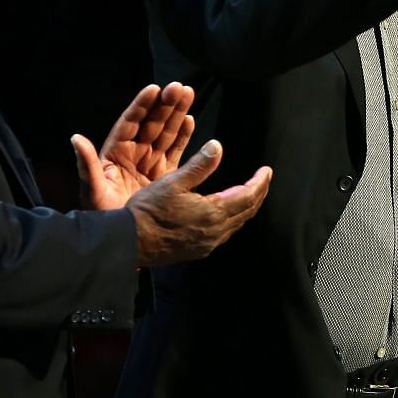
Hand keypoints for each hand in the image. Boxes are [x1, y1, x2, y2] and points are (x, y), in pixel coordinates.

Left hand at [70, 81, 195, 209]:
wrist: (118, 239)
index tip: (153, 88)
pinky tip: (190, 120)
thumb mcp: (92, 189)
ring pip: (165, 133)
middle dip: (164, 105)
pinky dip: (183, 137)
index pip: (129, 123)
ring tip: (187, 93)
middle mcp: (133, 154)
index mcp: (115, 153)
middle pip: (151, 124)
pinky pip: (174, 152)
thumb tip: (75, 138)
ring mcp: (149, 164)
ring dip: (176, 114)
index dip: (141, 106)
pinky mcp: (163, 176)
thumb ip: (86, 164)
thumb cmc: (99, 214)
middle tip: (178, 87)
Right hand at [125, 140, 270, 267]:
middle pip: (247, 211)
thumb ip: (199, 165)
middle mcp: (215, 231)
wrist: (130, 242)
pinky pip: (224, 234)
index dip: (260, 182)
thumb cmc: (148, 211)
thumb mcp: (173, 181)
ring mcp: (207, 243)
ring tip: (248, 194)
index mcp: (213, 212)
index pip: (248, 196)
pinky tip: (225, 213)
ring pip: (236, 224)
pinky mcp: (197, 250)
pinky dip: (232, 219)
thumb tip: (217, 146)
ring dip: (245, 207)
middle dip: (258, 194)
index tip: (267, 171)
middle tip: (262, 180)